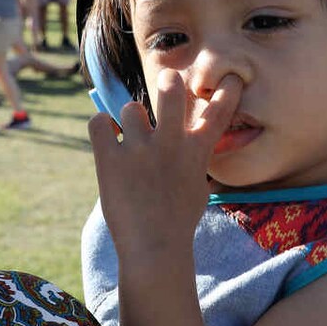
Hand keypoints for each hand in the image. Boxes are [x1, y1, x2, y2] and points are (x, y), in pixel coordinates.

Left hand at [87, 70, 241, 260]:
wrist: (154, 248)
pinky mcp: (110, 159)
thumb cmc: (177, 221)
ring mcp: (139, 150)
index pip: (218, 111)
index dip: (226, 89)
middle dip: (168, 82)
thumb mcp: (198, 187)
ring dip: (130, 121)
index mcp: (196, 152)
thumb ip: (195, 160)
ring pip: (130, 109)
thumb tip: (193, 141)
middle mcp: (169, 144)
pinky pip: (98, 122)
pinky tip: (107, 142)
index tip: (228, 77)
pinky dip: (101, 128)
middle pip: (170, 89)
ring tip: (130, 142)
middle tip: (166, 82)